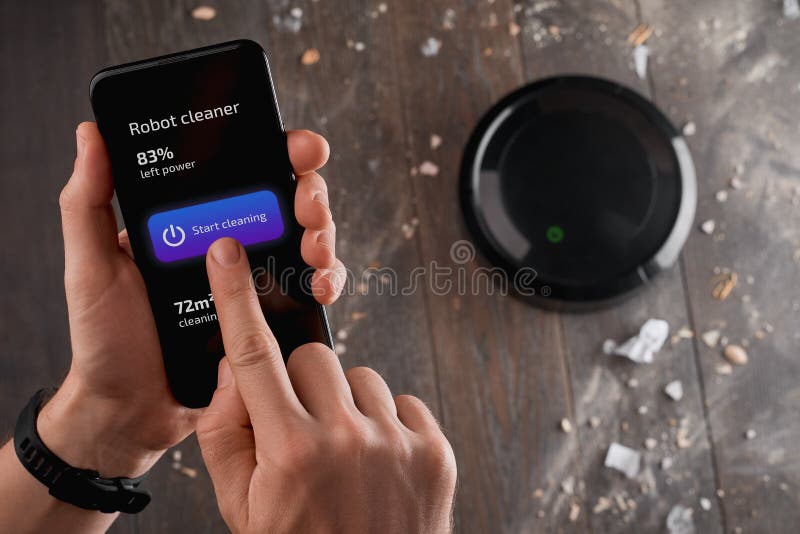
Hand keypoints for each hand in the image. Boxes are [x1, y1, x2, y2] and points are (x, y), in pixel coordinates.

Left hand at [37, 123, 344, 476]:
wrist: (129, 410)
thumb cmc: (105, 339)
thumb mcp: (91, 266)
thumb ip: (88, 203)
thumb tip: (91, 136)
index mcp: (193, 221)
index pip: (244, 171)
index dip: (281, 151)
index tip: (300, 147)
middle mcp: (231, 244)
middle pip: (288, 201)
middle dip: (312, 194)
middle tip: (308, 205)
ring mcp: (255, 281)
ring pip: (309, 241)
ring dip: (326, 236)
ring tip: (316, 250)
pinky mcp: (271, 318)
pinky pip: (310, 290)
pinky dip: (327, 282)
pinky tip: (321, 287)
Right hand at [196, 238, 456, 533]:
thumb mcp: (241, 505)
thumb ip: (225, 433)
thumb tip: (236, 374)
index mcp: (290, 451)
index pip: (254, 356)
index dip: (236, 298)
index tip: (228, 255)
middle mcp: (346, 439)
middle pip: (313, 357)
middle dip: (299, 383)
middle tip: (300, 425)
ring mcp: (396, 443)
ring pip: (360, 376)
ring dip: (344, 404)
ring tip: (344, 452)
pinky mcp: (434, 450)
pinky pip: (402, 402)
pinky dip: (385, 422)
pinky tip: (377, 460)